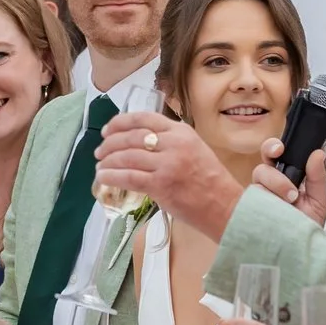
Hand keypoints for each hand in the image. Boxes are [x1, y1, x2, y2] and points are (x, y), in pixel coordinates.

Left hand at [92, 110, 241, 239]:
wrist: (225, 205)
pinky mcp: (161, 185)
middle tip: (100, 151)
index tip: (108, 130)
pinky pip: (129, 177)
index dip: (120, 123)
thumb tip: (138, 143)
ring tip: (100, 167)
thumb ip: (170, 142)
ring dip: (108, 161)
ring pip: (127, 157)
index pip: (144, 119)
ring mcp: (167, 164)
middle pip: (131, 137)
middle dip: (110, 144)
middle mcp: (174, 144)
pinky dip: (112, 176)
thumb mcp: (194, 148)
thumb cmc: (210, 181)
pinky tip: (103, 177)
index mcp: (182, 132)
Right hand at [250, 139, 325, 224]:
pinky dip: (263, 205)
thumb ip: (318, 177)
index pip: (272, 156)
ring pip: (256, 185)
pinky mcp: (248, 214)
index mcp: (283, 177)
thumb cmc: (308, 226)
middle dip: (275, 177)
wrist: (302, 252)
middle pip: (261, 169)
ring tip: (290, 205)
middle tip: (291, 191)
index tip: (279, 150)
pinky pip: (249, 203)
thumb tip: (318, 153)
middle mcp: (267, 187)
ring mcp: (257, 201)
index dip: (272, 148)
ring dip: (275, 191)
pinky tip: (275, 213)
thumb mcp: (319, 201)